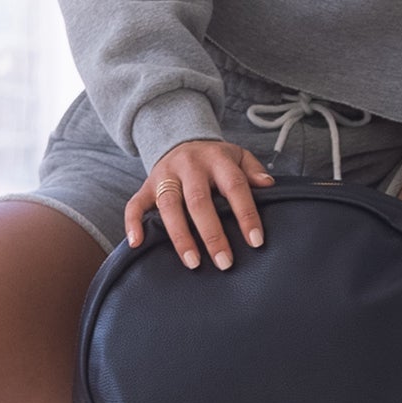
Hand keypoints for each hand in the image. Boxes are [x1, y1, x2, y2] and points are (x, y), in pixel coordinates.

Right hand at [126, 139, 276, 269]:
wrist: (181, 140)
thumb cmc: (215, 159)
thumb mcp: (238, 156)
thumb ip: (253, 170)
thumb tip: (268, 185)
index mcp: (217, 159)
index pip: (234, 186)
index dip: (245, 214)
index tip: (255, 241)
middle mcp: (190, 166)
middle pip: (199, 201)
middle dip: (212, 234)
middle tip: (224, 262)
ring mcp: (165, 176)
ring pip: (169, 205)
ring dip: (180, 236)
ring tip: (193, 262)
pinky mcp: (146, 185)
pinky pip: (135, 204)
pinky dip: (132, 223)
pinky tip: (137, 244)